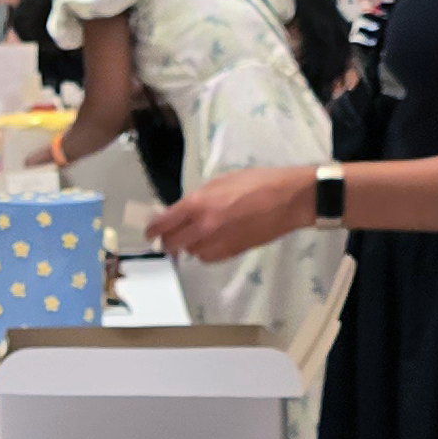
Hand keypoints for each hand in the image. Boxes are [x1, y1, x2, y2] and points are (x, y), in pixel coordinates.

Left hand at [148, 166, 321, 261]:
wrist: (288, 199)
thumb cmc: (257, 182)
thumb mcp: (221, 181)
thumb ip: (198, 198)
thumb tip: (181, 210)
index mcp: (198, 204)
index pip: (163, 223)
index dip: (152, 229)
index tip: (149, 231)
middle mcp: (204, 226)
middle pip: (172, 243)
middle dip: (167, 241)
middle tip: (167, 237)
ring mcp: (218, 242)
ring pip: (191, 252)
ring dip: (189, 245)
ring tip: (196, 235)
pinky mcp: (232, 252)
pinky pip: (208, 258)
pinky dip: (205, 252)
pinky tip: (212, 242)